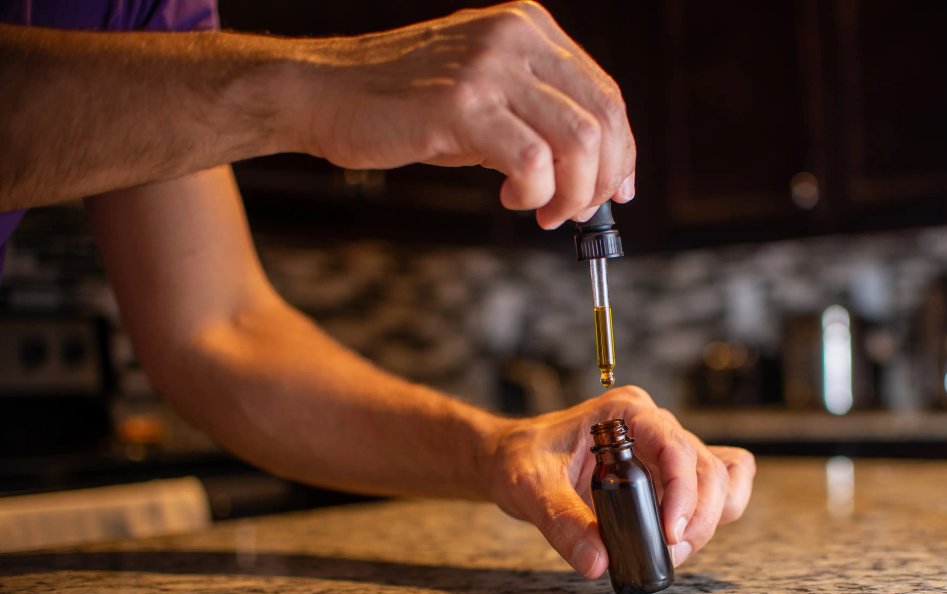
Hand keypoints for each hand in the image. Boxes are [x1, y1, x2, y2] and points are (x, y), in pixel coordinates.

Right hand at [284, 1, 635, 228]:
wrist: (325, 94)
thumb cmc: (404, 104)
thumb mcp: (484, 94)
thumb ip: (537, 116)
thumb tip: (593, 173)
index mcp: (529, 27)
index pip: (605, 94)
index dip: (620, 152)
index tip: (614, 192)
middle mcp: (516, 36)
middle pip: (603, 119)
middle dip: (600, 180)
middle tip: (573, 213)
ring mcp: (489, 67)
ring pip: (578, 142)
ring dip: (572, 194)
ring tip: (543, 211)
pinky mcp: (462, 104)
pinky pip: (533, 161)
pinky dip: (535, 194)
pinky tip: (511, 199)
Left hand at [486, 386, 754, 577]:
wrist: (510, 458)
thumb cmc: (520, 458)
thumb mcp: (530, 487)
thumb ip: (562, 523)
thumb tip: (597, 563)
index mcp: (625, 412)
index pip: (675, 447)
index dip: (683, 493)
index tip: (669, 535)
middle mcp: (653, 425)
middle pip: (708, 468)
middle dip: (698, 517)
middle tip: (668, 553)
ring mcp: (665, 448)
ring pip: (720, 479)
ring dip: (707, 520)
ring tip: (670, 549)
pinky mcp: (668, 473)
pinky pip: (717, 484)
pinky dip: (713, 513)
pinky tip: (680, 536)